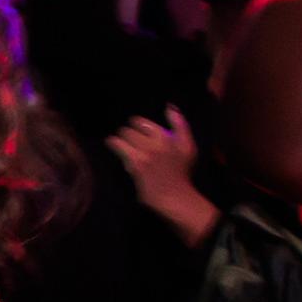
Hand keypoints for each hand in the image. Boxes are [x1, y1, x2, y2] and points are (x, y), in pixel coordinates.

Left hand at [111, 110, 217, 246]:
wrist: (173, 195)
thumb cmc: (180, 172)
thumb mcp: (188, 146)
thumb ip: (180, 125)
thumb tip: (169, 106)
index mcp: (169, 136)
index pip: (142, 122)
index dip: (136, 124)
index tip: (135, 129)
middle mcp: (158, 142)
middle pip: (130, 128)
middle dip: (127, 133)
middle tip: (127, 139)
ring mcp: (146, 153)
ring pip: (123, 135)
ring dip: (118, 139)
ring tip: (118, 143)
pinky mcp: (136, 163)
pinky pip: (118, 146)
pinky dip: (113, 145)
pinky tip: (113, 147)